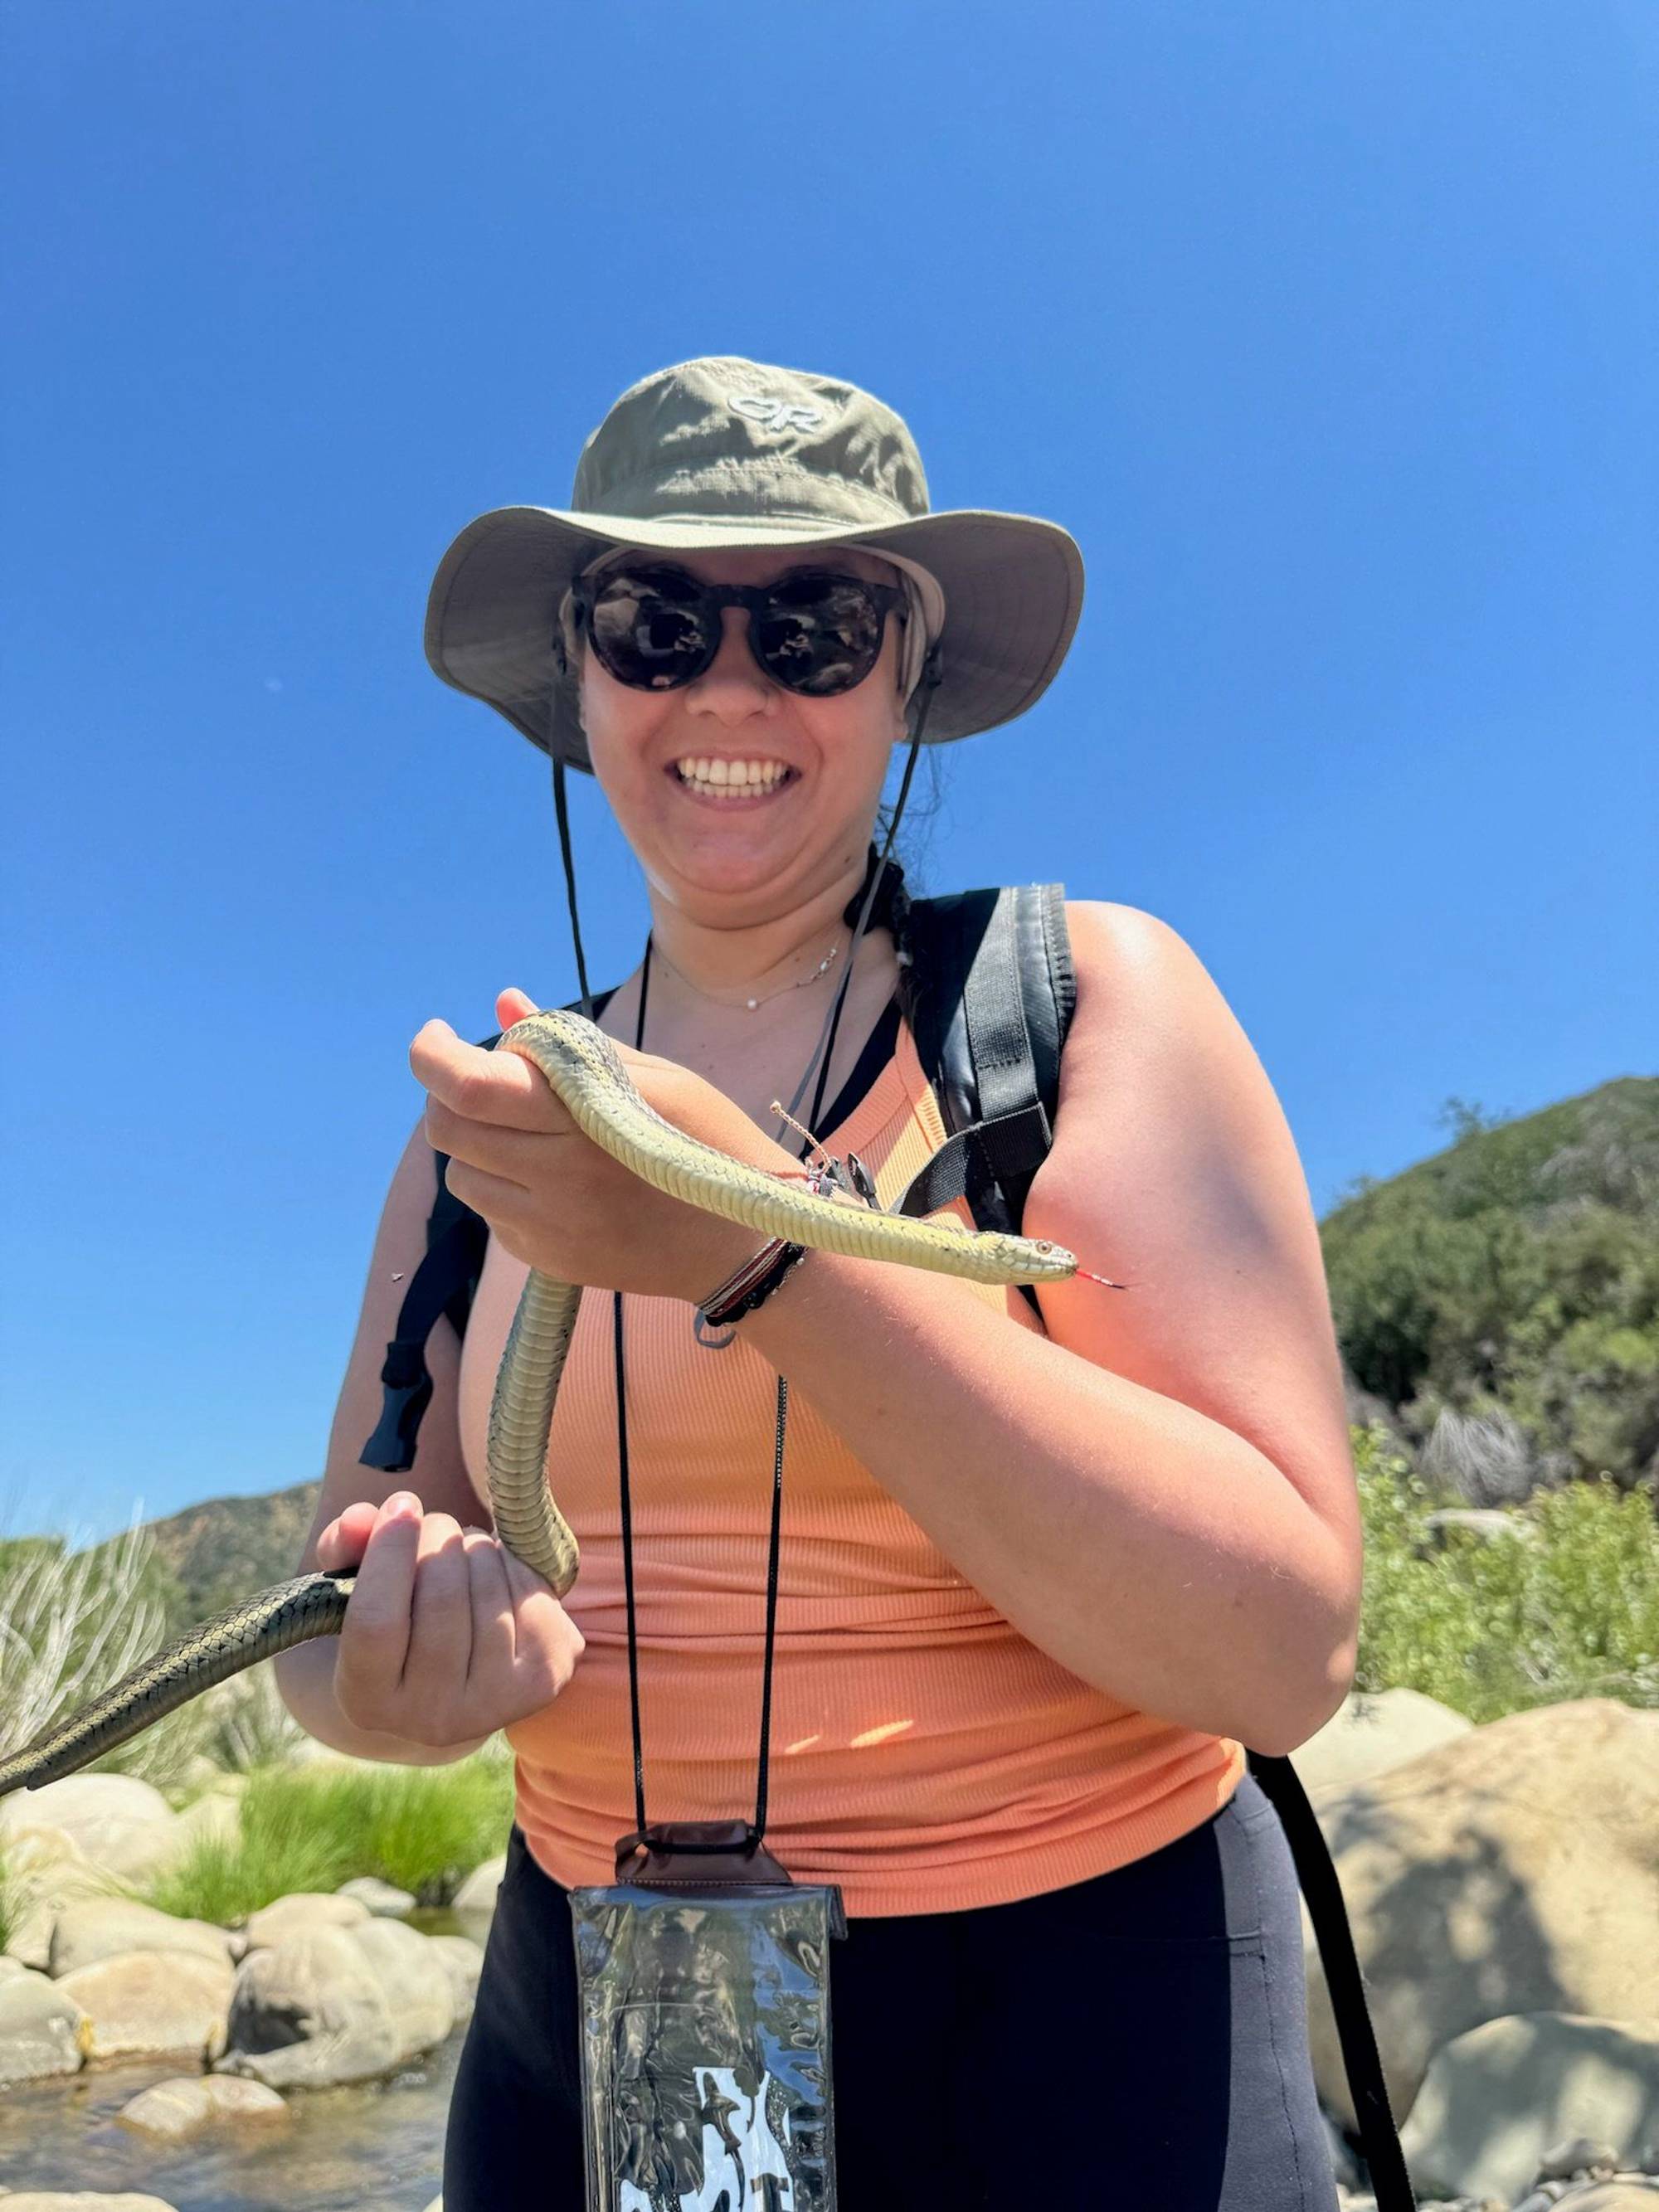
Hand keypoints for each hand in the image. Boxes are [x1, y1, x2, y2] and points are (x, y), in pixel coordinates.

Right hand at [316, 1491, 584, 1747]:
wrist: (459, 1675)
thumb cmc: (398, 1618)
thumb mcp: (358, 1587)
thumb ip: (346, 1547)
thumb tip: (359, 1517)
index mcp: (368, 1701)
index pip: (375, 1622)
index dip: (389, 1553)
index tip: (402, 1503)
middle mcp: (431, 1719)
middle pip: (441, 1599)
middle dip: (441, 1536)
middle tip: (435, 1523)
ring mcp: (493, 1705)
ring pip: (490, 1591)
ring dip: (478, 1546)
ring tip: (464, 1548)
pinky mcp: (544, 1681)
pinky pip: (532, 1596)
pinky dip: (515, 1565)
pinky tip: (497, 1572)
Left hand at [410, 988, 793, 1304]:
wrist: (747, 1242)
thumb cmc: (712, 1141)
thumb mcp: (658, 1076)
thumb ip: (570, 1043)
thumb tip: (504, 1004)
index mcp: (582, 1118)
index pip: (467, 1086)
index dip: (432, 1055)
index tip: (438, 1035)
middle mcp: (555, 1177)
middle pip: (447, 1130)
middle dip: (447, 1096)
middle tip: (482, 1081)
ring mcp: (548, 1226)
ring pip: (461, 1175)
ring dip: (475, 1144)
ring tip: (525, 1132)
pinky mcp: (548, 1261)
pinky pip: (492, 1215)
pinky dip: (502, 1187)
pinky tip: (551, 1178)